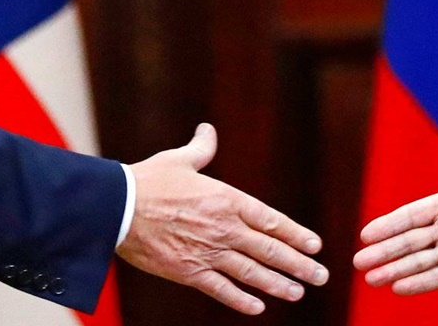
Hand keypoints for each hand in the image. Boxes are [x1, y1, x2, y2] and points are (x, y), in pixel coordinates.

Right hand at [116, 123, 328, 314]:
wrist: (116, 208)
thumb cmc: (148, 181)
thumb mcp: (180, 160)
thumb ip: (201, 149)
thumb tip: (208, 130)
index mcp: (227, 200)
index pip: (272, 221)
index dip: (296, 234)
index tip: (316, 245)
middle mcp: (224, 228)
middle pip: (270, 250)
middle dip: (299, 265)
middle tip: (320, 275)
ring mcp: (208, 252)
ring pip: (252, 273)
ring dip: (278, 284)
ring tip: (298, 293)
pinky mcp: (188, 272)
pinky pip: (221, 289)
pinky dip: (241, 300)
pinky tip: (258, 307)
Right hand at [353, 121, 437, 294]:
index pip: (412, 215)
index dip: (389, 224)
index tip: (366, 234)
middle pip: (409, 242)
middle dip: (384, 251)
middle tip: (357, 262)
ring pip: (420, 261)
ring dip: (396, 270)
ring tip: (371, 279)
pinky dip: (421, 283)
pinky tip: (399, 289)